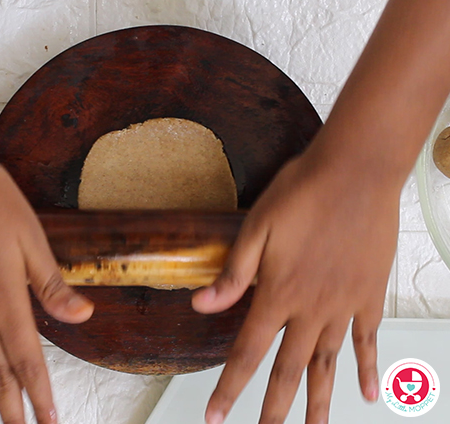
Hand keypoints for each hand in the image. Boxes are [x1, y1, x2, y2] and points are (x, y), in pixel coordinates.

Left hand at [192, 152, 397, 423]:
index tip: (215, 417)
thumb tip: (200, 306)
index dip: (229, 388)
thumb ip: (232, 273)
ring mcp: (344, 305)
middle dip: (273, 408)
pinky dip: (367, 368)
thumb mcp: (256, 228)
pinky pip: (368, 340)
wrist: (355, 171)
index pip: (247, 352)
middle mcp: (311, 308)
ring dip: (320, 402)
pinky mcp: (369, 294)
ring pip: (328, 364)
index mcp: (278, 293)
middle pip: (289, 370)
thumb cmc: (302, 193)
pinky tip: (368, 393)